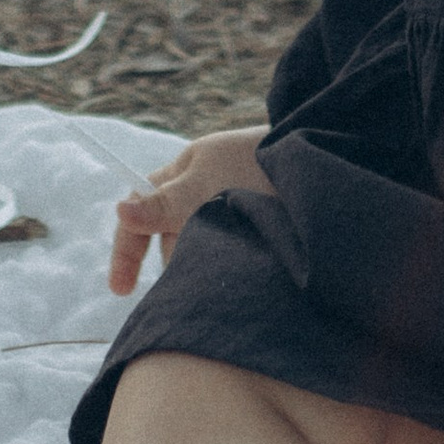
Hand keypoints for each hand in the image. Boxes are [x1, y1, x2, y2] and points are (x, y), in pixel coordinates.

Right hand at [107, 125, 272, 294]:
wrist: (322, 153)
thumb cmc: (263, 161)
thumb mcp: (208, 181)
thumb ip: (165, 204)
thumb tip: (120, 210)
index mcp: (184, 172)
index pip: (140, 212)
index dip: (127, 250)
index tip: (121, 290)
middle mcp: (202, 190)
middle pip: (171, 238)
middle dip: (180, 260)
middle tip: (202, 273)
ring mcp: (228, 207)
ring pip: (201, 247)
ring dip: (209, 262)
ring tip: (236, 264)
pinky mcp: (255, 224)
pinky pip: (229, 253)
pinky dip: (232, 264)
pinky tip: (248, 268)